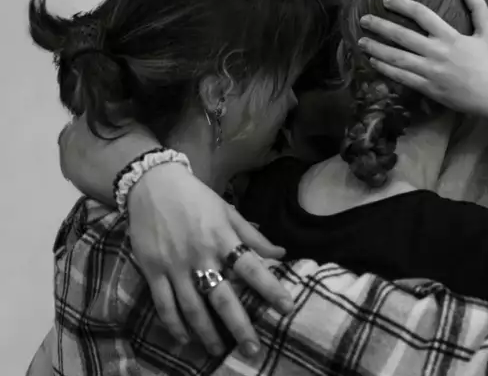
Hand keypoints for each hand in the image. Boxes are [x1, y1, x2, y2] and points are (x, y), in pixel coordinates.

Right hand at [127, 165, 293, 355]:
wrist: (152, 184)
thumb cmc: (196, 198)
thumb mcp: (228, 212)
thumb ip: (253, 236)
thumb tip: (282, 254)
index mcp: (224, 238)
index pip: (253, 268)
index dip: (271, 288)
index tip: (287, 307)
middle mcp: (201, 255)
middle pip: (223, 297)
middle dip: (238, 326)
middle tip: (252, 350)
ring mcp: (175, 265)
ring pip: (192, 307)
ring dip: (206, 333)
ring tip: (218, 351)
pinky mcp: (152, 270)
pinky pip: (164, 304)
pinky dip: (174, 324)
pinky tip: (185, 338)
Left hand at [358, 0, 487, 118]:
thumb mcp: (487, 32)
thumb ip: (478, 8)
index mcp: (450, 37)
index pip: (421, 14)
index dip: (402, 5)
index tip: (387, 1)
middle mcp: (437, 52)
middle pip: (402, 36)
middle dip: (379, 26)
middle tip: (363, 20)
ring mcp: (431, 71)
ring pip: (397, 58)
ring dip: (376, 48)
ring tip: (360, 41)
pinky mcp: (428, 88)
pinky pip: (402, 77)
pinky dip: (386, 69)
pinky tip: (374, 62)